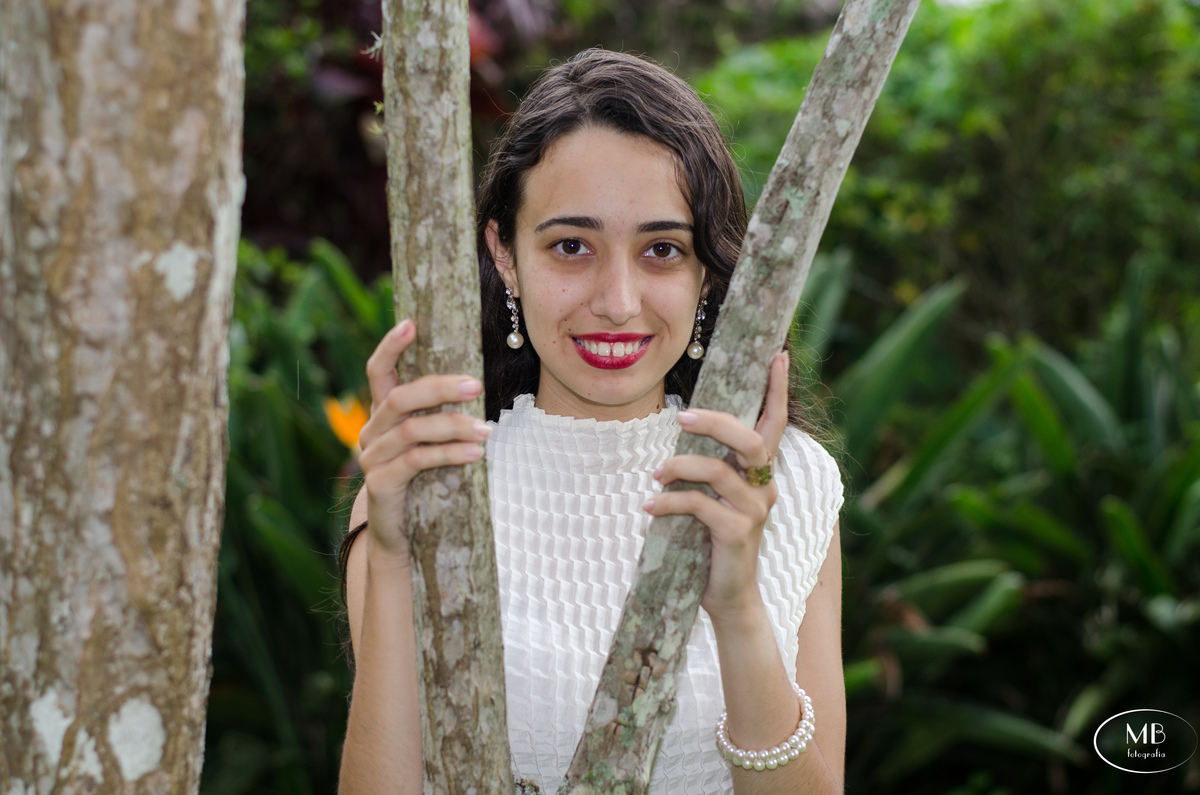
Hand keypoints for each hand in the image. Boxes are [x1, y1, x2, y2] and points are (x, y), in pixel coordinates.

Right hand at [358, 319, 491, 565]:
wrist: (401, 536)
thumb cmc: (424, 481)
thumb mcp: (431, 443)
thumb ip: (440, 415)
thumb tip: (474, 381)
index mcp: (382, 414)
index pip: (377, 372)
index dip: (390, 346)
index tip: (411, 323)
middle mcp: (371, 431)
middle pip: (399, 397)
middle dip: (438, 387)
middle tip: (475, 384)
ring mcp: (372, 458)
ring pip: (411, 430)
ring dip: (453, 426)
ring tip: (487, 430)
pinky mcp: (381, 484)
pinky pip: (416, 461)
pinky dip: (449, 454)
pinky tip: (475, 454)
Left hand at [642, 352, 789, 622]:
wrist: (728, 598)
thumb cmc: (713, 542)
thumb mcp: (713, 499)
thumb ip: (709, 468)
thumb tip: (682, 428)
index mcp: (760, 474)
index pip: (775, 424)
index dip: (777, 390)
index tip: (779, 355)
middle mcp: (764, 488)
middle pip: (750, 439)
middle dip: (715, 422)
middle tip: (680, 415)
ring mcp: (754, 512)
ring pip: (719, 471)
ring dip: (680, 466)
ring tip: (655, 474)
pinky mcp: (736, 535)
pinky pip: (700, 506)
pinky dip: (669, 502)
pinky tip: (648, 508)